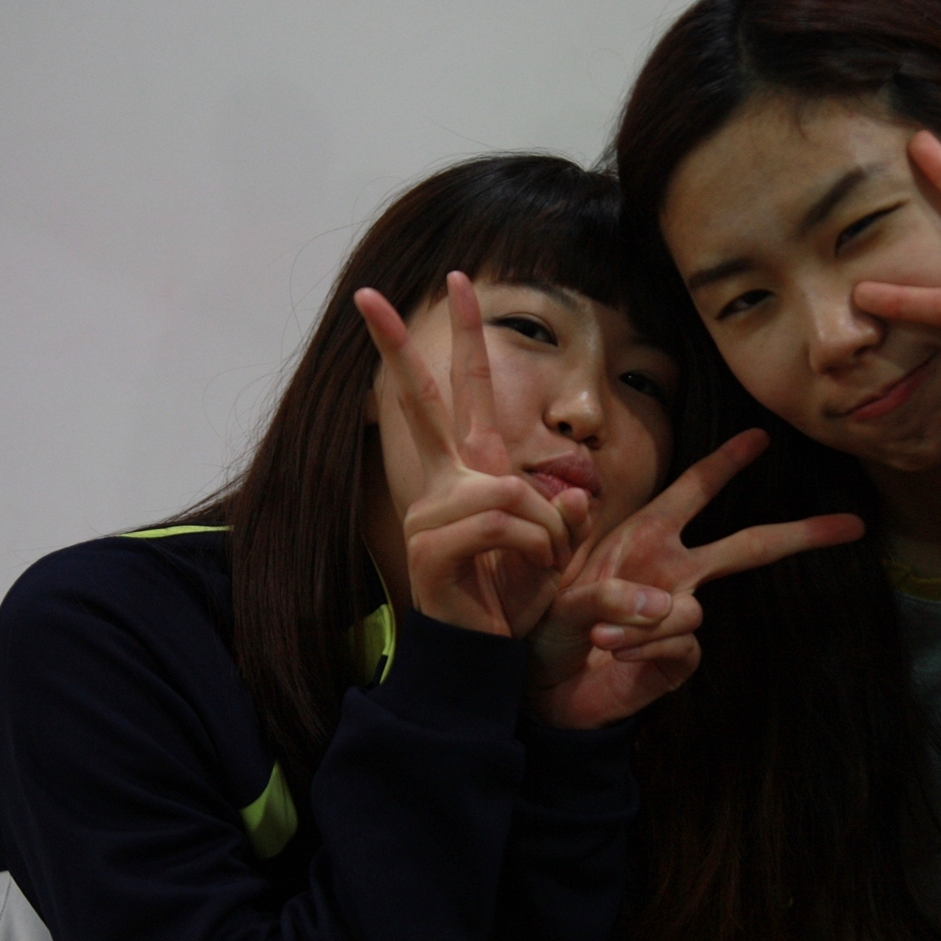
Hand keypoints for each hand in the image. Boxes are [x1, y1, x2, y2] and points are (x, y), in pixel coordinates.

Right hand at [355, 272, 589, 637]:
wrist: (485, 658)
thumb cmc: (513, 601)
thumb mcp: (553, 547)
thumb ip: (564, 511)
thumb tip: (573, 495)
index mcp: (470, 472)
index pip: (460, 395)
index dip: (462, 338)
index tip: (456, 281)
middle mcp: (443, 483)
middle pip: (424, 401)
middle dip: (399, 345)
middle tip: (367, 295)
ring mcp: (430, 512)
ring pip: (509, 488)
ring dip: (547, 529)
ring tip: (547, 563)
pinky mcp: (430, 546)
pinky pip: (501, 521)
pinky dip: (534, 546)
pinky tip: (530, 572)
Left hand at [526, 428, 864, 728]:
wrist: (536, 680)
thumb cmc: (544, 617)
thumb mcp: (554, 574)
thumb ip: (598, 570)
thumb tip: (663, 594)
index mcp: (646, 534)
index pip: (694, 490)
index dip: (725, 462)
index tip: (759, 436)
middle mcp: (674, 570)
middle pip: (750, 546)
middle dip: (801, 533)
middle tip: (852, 523)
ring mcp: (679, 615)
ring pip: (694, 611)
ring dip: (643, 622)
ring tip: (599, 635)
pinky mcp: (677, 660)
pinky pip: (681, 645)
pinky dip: (644, 647)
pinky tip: (613, 652)